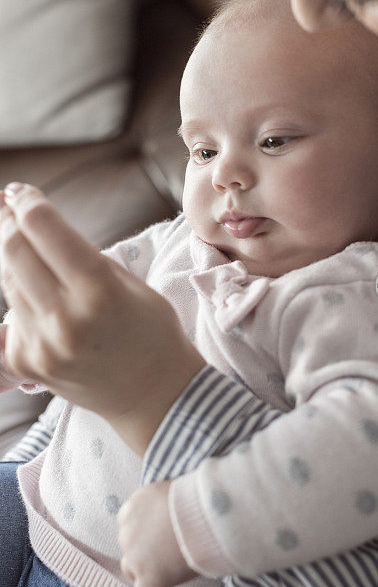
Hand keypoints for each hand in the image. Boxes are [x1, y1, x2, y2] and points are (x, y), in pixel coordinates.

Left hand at [0, 183, 204, 452]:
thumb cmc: (152, 332)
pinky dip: (22, 298)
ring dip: (12, 257)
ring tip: (24, 245)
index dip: (26, 201)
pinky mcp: (27, 363)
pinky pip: (11, 316)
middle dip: (7, 222)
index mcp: (98, 289)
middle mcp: (65, 317)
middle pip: (13, 250)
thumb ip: (83, 255)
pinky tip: (39, 295)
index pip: (42, 227)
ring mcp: (42, 344)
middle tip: (9, 208)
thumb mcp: (129, 283)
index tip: (20, 191)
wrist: (154, 395)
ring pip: (7, 280)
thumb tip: (38, 224)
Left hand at [118, 481, 195, 586]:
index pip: (129, 520)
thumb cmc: (199, 499)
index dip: (143, 529)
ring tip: (162, 575)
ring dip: (144, 571)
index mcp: (135, 504)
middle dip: (142, 549)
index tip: (156, 534)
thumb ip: (164, 504)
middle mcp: (128, 530)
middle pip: (129, 544)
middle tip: (163, 553)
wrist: (205, 516)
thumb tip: (173, 514)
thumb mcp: (173, 491)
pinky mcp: (148, 579)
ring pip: (131, 569)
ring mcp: (135, 557)